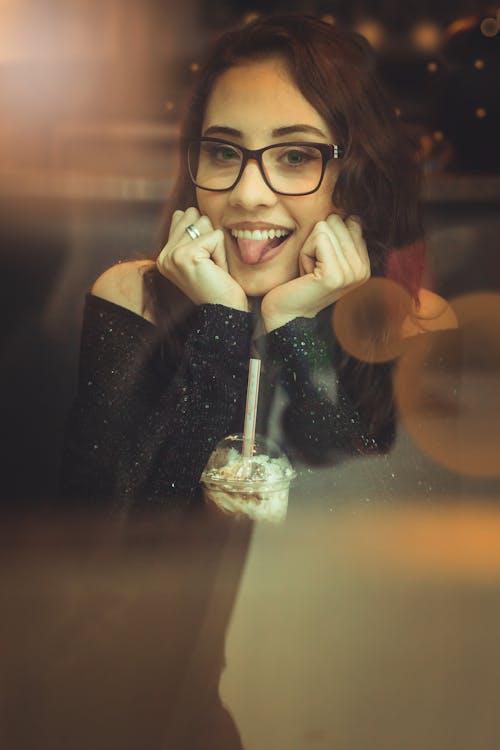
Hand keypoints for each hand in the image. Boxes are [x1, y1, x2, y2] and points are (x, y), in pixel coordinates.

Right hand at [156, 207, 248, 311]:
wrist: (225, 311)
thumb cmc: (219, 285)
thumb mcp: (200, 258)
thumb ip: (190, 235)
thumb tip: (190, 210)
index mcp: (164, 256)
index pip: (181, 216)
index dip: (202, 232)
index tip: (204, 260)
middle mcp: (163, 256)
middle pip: (193, 215)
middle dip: (209, 236)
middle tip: (210, 263)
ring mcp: (172, 255)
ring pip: (204, 222)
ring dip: (216, 244)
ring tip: (214, 267)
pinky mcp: (185, 256)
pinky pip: (215, 236)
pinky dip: (222, 253)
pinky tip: (217, 271)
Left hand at [261, 214, 369, 330]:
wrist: (287, 312)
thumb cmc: (301, 281)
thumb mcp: (326, 255)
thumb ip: (340, 236)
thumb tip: (350, 214)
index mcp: (365, 264)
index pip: (351, 221)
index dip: (327, 236)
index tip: (321, 261)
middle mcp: (363, 270)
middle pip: (338, 221)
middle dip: (317, 240)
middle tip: (313, 267)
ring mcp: (351, 273)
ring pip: (326, 227)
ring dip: (309, 247)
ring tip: (309, 271)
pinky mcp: (335, 275)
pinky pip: (319, 237)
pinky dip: (305, 251)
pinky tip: (305, 273)